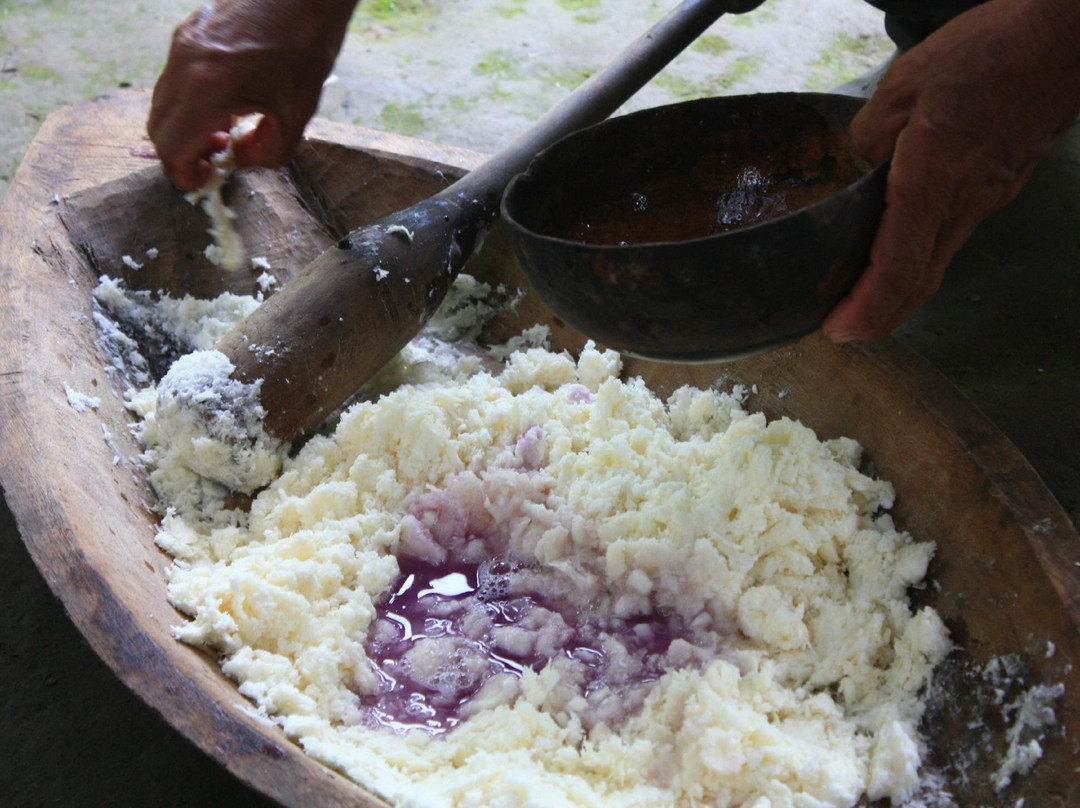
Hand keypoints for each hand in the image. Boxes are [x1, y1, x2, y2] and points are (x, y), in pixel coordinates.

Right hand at [147, 0, 357, 190]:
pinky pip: (174, 77)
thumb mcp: (296, 114)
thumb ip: (267, 151)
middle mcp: (184, 65)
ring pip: (163, 101)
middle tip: (214, 161)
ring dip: (184, 126)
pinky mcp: (189, 31)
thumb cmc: (306, 49)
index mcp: (206, 89)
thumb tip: (240, 161)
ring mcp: (182, 44)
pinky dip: (188, 101)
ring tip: (224, 132)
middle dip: (181, 153)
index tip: (203, 183)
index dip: (182, 174)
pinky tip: (225, 102)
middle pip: (158, 127)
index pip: (171, 147)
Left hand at [823, 0, 1079, 341]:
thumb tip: (860, 159)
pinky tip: (898, 251)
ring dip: (898, 292)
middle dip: (878, 318)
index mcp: (931, 182)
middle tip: (842, 330)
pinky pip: (952, 236)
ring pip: (937, 264)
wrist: (1067, 40)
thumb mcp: (906, 83)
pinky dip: (920, 258)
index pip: (897, 270)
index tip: (837, 329)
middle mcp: (963, 203)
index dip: (866, 309)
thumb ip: (872, 132)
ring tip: (862, 299)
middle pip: (919, 284)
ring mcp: (987, 199)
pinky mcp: (999, 187)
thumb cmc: (991, 52)